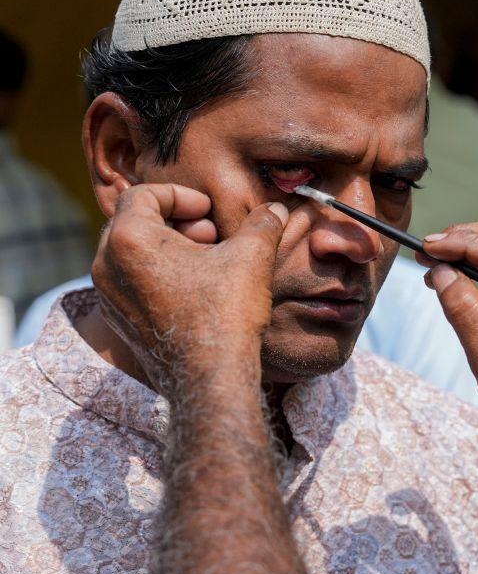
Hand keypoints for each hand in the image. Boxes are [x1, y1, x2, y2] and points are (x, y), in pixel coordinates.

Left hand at [91, 183, 288, 386]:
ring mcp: (108, 296)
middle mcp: (106, 265)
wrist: (209, 378)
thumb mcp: (252, 256)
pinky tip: (194, 290)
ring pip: (131, 253)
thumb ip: (263, 223)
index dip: (181, 196)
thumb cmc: (225, 315)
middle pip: (133, 222)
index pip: (143, 194)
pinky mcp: (118, 320)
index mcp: (129, 239)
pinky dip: (158, 275)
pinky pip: (131, 282)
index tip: (208, 212)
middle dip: (174, 221)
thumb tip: (275, 209)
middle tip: (209, 236)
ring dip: (167, 248)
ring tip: (205, 262)